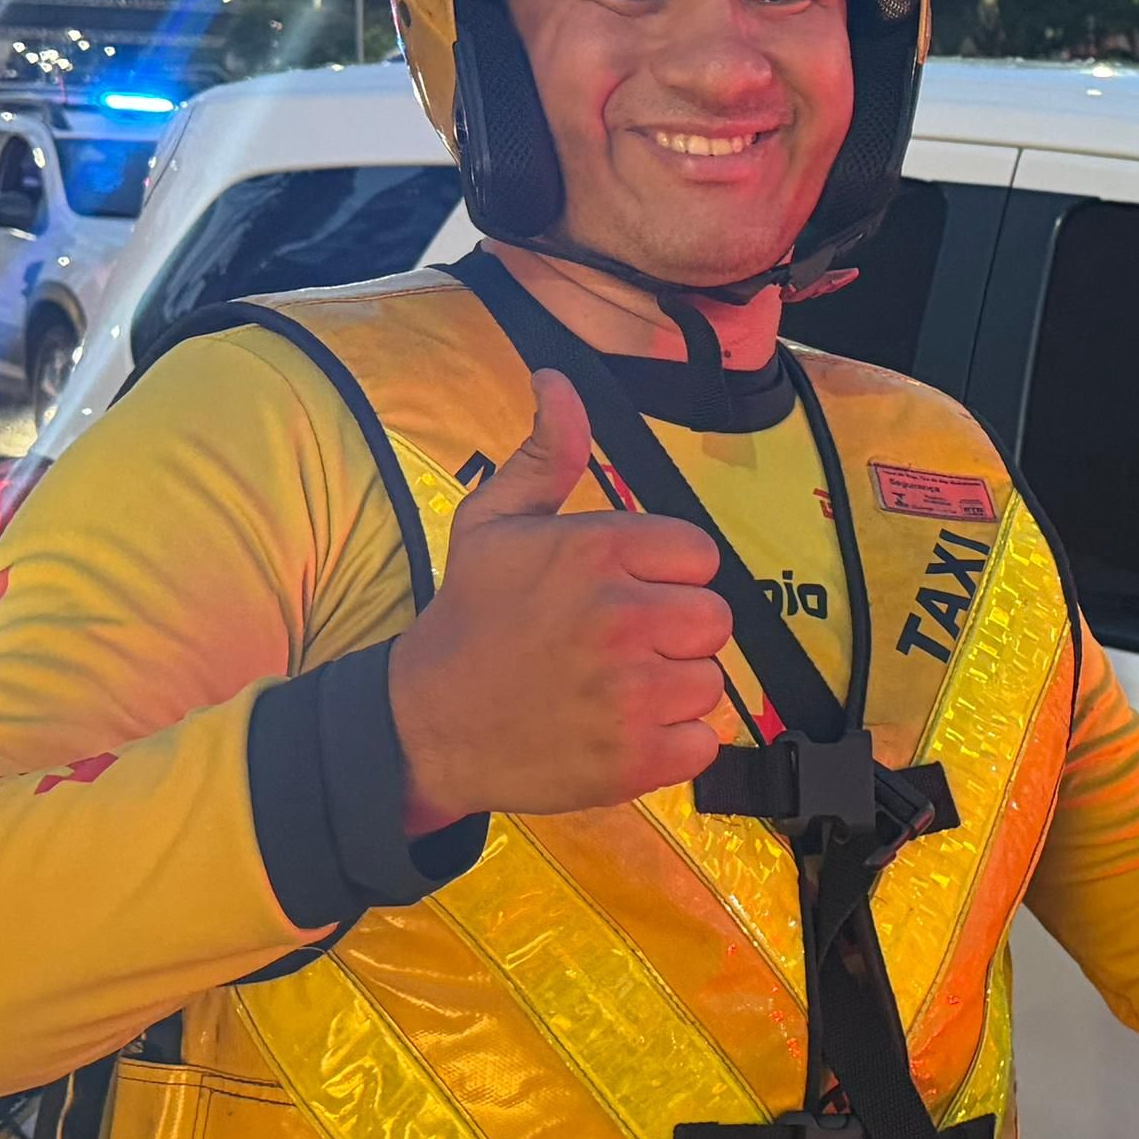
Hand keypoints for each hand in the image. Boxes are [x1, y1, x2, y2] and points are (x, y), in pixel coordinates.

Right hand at [387, 369, 733, 831]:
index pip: (700, 556)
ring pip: (712, 682)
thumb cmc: (468, 619)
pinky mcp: (637, 757)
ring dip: (674, 690)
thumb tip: (558, 381)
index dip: (669, 577)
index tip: (630, 594)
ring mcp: (633, 690)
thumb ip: (546, 452)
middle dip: (676, 634)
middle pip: (715, 620)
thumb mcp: (493, 521)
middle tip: (623, 647)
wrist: (424, 723)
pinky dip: (674, 744)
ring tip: (617, 690)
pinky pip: (705, 742)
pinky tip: (626, 732)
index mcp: (600, 549)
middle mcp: (624, 614)